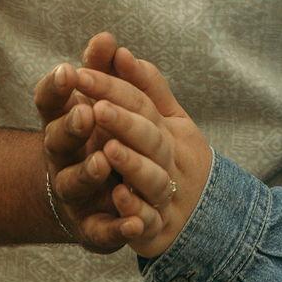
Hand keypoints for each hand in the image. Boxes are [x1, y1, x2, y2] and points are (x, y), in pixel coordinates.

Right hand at [33, 32, 167, 252]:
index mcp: (62, 122)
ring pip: (74, 184)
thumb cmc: (95, 136)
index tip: (68, 69)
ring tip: (104, 160)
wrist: (87, 198)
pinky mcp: (91, 227)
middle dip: (70, 127)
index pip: (49, 102)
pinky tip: (136, 223)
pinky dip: (118, 227)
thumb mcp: (99, 100)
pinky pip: (102, 229)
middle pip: (57, 141)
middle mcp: (61, 158)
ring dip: (88, 172)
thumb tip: (106, 37)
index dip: (56, 87)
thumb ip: (102, 69)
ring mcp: (73, 192)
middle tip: (86, 113)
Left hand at [82, 42, 211, 259]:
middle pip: (150, 137)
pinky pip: (149, 223)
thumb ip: (142, 87)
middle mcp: (170, 159)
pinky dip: (136, 212)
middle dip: (124, 122)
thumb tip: (119, 50)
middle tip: (96, 108)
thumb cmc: (173, 157)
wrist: (201, 216)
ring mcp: (167, 195)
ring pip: (153, 180)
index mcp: (167, 129)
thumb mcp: (165, 120)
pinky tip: (118, 198)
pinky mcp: (158, 231)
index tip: (81, 73)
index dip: (113, 87)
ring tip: (107, 150)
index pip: (142, 102)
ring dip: (132, 165)